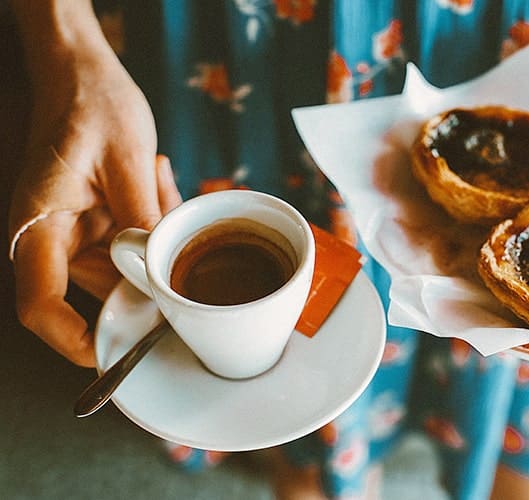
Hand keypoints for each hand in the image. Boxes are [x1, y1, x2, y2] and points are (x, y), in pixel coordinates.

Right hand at [9, 1, 180, 366]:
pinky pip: (135, 245)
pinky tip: (156, 176)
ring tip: (154, 178)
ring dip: (157, 241)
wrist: (84, 74)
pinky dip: (156, 224)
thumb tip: (162, 270)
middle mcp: (53, 237)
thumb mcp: (127, 158)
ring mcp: (77, 232)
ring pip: (126, 267)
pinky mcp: (99, 223)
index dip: (70, 339)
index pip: (40, 303)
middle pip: (99, 289)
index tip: (110, 353)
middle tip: (170, 228)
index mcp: (40, 225)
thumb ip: (144, 218)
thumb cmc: (93, 104)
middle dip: (147, 277)